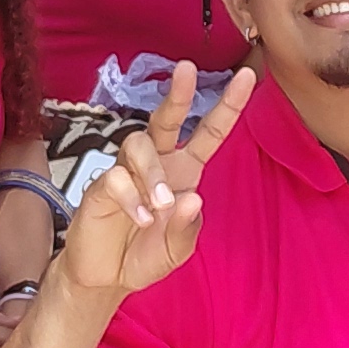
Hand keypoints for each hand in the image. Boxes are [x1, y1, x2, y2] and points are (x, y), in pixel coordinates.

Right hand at [57, 67, 257, 298]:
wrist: (105, 278)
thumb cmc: (145, 254)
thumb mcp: (177, 250)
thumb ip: (187, 229)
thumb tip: (192, 199)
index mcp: (184, 171)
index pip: (210, 132)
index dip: (228, 105)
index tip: (247, 77)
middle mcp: (157, 163)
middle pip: (166, 118)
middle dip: (178, 93)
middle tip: (187, 70)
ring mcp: (126, 171)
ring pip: (139, 143)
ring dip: (153, 173)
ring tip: (160, 205)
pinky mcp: (101, 186)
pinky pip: (115, 176)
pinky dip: (132, 198)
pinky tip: (140, 218)